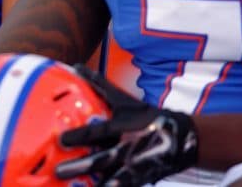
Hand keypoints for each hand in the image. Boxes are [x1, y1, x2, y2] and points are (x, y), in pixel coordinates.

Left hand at [54, 66, 198, 186]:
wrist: (183, 137)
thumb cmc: (147, 115)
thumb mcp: (123, 99)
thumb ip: (99, 84)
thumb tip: (77, 66)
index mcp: (122, 127)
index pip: (97, 132)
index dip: (79, 136)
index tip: (60, 140)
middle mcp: (128, 146)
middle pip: (101, 158)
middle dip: (80, 166)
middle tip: (58, 171)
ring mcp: (136, 164)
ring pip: (113, 176)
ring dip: (99, 183)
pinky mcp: (143, 177)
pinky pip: (127, 185)